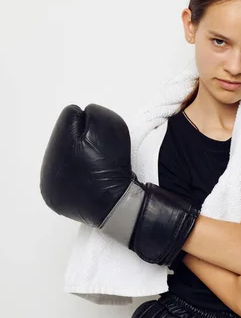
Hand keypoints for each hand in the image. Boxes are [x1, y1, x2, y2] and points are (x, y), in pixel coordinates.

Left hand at [40, 103, 199, 265]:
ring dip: (77, 158)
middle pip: (64, 142)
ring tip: (96, 165)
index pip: (69, 119)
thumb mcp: (107, 124)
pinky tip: (91, 179)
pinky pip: (67, 181)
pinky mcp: (59, 203)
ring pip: (64, 161)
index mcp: (54, 150)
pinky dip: (78, 176)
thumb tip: (81, 115)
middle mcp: (45, 171)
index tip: (102, 136)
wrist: (118, 204)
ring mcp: (50, 190)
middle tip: (100, 151)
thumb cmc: (112, 164)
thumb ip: (91, 113)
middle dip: (79, 139)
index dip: (89, 122)